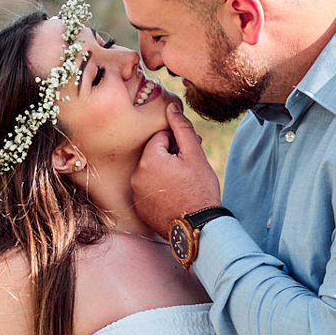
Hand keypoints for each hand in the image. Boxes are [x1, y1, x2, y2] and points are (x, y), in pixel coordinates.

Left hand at [133, 103, 221, 236]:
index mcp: (148, 160)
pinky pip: (148, 191)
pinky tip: (175, 198)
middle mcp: (136, 176)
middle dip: (171, 158)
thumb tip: (171, 106)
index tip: (189, 158)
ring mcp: (136, 194)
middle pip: (154, 156)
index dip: (178, 146)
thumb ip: (181, 127)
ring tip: (183, 185)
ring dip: (165, 174)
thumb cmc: (199, 190)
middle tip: (189, 171)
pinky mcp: (139, 208)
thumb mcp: (194, 154)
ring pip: (151, 173)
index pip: (161, 139)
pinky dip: (159, 191)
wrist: (197, 228)